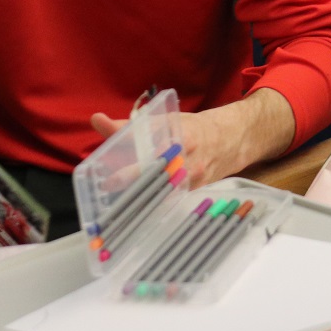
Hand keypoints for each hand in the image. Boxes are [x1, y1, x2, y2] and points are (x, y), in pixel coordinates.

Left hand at [92, 88, 295, 187]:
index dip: (129, 171)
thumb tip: (98, 120)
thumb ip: (130, 125)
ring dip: (138, 200)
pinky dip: (151, 204)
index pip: (149, 157)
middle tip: (108, 196)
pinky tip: (135, 209)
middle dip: (130, 190)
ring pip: (159, 195)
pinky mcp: (193, 193)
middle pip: (153, 181)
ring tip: (117, 206)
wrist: (232, 140)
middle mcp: (187, 163)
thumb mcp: (165, 121)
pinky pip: (168, 201)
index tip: (108, 181)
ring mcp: (192, 181)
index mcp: (179, 141)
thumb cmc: (194, 128)